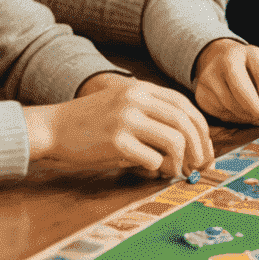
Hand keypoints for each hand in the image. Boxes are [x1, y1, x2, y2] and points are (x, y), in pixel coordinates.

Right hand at [23, 73, 213, 179]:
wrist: (53, 128)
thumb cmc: (90, 122)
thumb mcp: (123, 105)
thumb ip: (151, 114)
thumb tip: (186, 141)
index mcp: (141, 89)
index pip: (185, 105)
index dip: (201, 129)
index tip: (205, 149)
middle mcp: (137, 99)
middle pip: (185, 123)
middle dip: (199, 148)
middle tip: (198, 166)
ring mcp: (127, 119)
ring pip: (175, 141)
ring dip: (179, 161)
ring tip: (172, 170)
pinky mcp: (117, 142)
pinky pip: (152, 159)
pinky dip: (156, 168)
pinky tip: (149, 170)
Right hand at [192, 39, 258, 132]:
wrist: (216, 57)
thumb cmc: (245, 66)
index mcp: (240, 54)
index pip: (257, 78)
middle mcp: (221, 64)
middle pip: (240, 95)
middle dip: (254, 111)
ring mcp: (207, 80)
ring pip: (230, 108)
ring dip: (244, 116)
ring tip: (249, 109)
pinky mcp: (200, 95)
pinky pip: (220, 115)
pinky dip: (232, 116)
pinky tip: (235, 107)